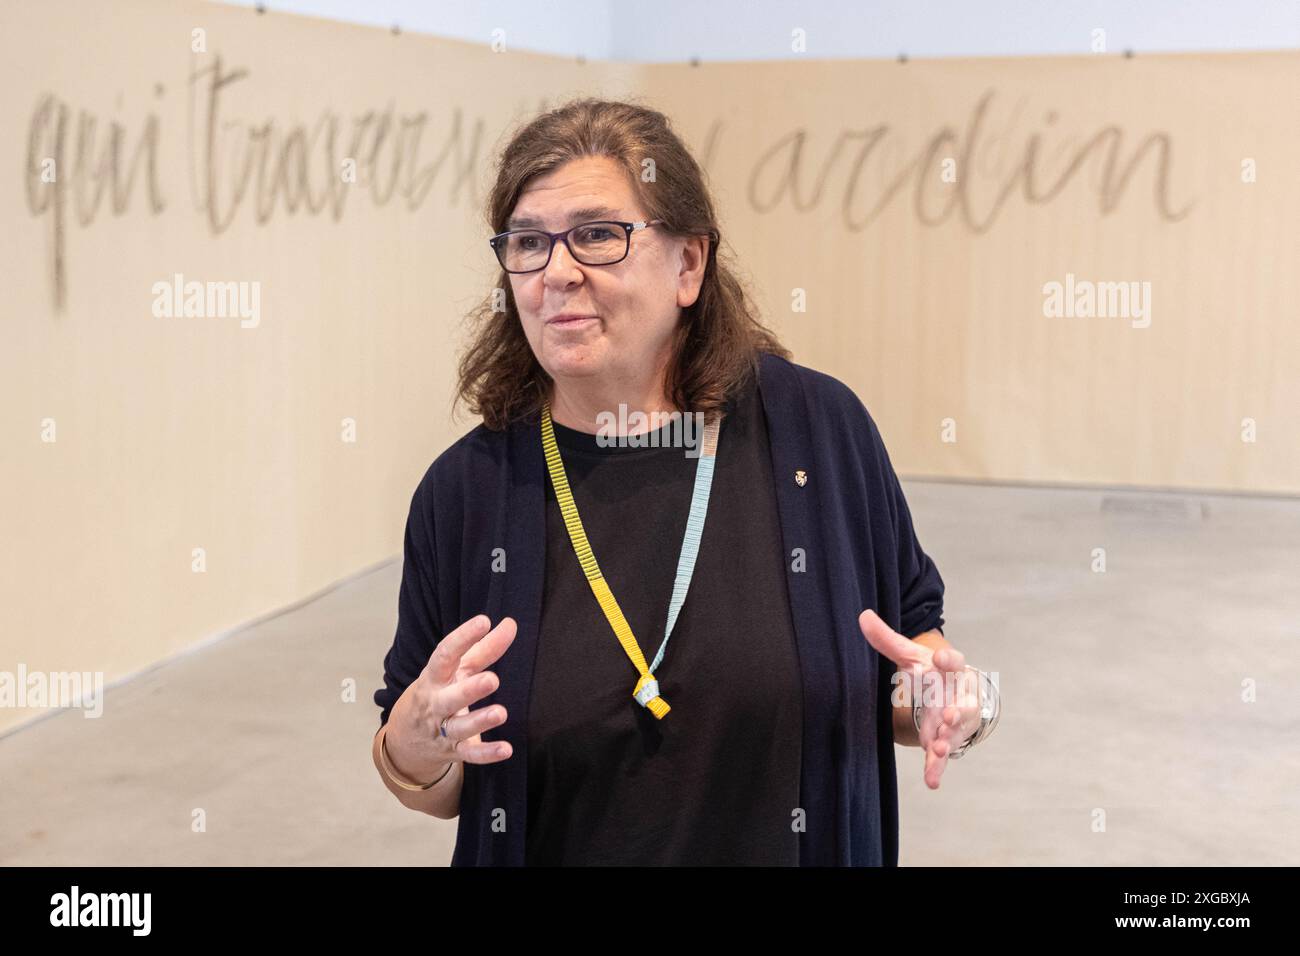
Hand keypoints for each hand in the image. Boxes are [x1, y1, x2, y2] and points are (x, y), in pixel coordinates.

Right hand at [385, 615, 516, 783]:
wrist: (405, 740)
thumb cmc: (438, 692)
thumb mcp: (456, 670)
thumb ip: (484, 648)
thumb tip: (510, 624)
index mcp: (434, 677)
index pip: (445, 654)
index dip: (463, 637)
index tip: (483, 621)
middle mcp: (435, 703)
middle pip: (450, 697)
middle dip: (470, 690)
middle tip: (492, 679)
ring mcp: (442, 730)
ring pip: (460, 728)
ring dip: (480, 721)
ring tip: (500, 713)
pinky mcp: (453, 751)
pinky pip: (470, 755)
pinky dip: (487, 754)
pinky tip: (506, 749)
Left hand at [858, 609, 980, 789]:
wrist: (953, 693)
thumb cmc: (933, 671)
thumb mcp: (911, 655)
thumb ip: (887, 640)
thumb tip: (862, 615)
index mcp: (950, 669)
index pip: (953, 660)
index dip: (948, 659)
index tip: (941, 657)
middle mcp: (958, 695)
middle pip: (961, 702)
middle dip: (955, 710)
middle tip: (947, 714)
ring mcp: (955, 720)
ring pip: (955, 732)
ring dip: (947, 740)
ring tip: (937, 749)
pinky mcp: (947, 740)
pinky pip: (943, 755)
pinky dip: (937, 768)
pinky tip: (931, 782)